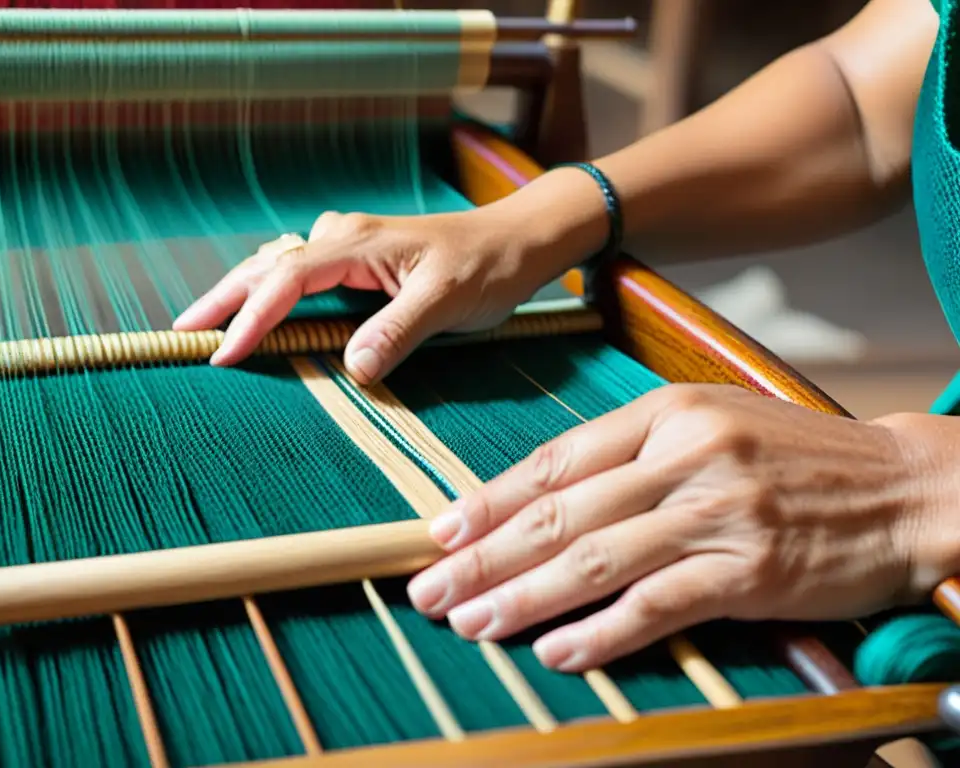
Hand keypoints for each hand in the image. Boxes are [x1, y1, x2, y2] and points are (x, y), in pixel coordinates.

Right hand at [172, 205, 574, 383]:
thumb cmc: (487, 268)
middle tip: (179, 331)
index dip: (251, 317)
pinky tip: (259, 310)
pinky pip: (300, 274)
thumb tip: (353, 368)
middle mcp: (345, 238)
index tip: (222, 354)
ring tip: (204, 324)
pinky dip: (270, 293)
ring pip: (278, 267)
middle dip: (221, 299)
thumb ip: (398, 330)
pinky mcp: (359, 261)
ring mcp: (350, 247)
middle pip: (266, 266)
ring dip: (240, 293)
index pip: (287, 280)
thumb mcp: (448, 301)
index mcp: (358, 244)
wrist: (516, 241)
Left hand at [406, 384, 952, 671]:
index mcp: (668, 412)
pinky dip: (602, 632)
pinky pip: (657, 604)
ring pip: (596, 559)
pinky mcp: (750, 569)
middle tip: (432, 588)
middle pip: (560, 512)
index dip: (491, 500)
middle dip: (486, 556)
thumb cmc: (797, 457)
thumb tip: (547, 494)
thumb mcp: (712, 422)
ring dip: (524, 597)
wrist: (904, 487)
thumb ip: (633, 449)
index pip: (556, 461)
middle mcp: (685, 456)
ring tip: (473, 622)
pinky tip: (557, 651)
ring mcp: (717, 512)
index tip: (443, 532)